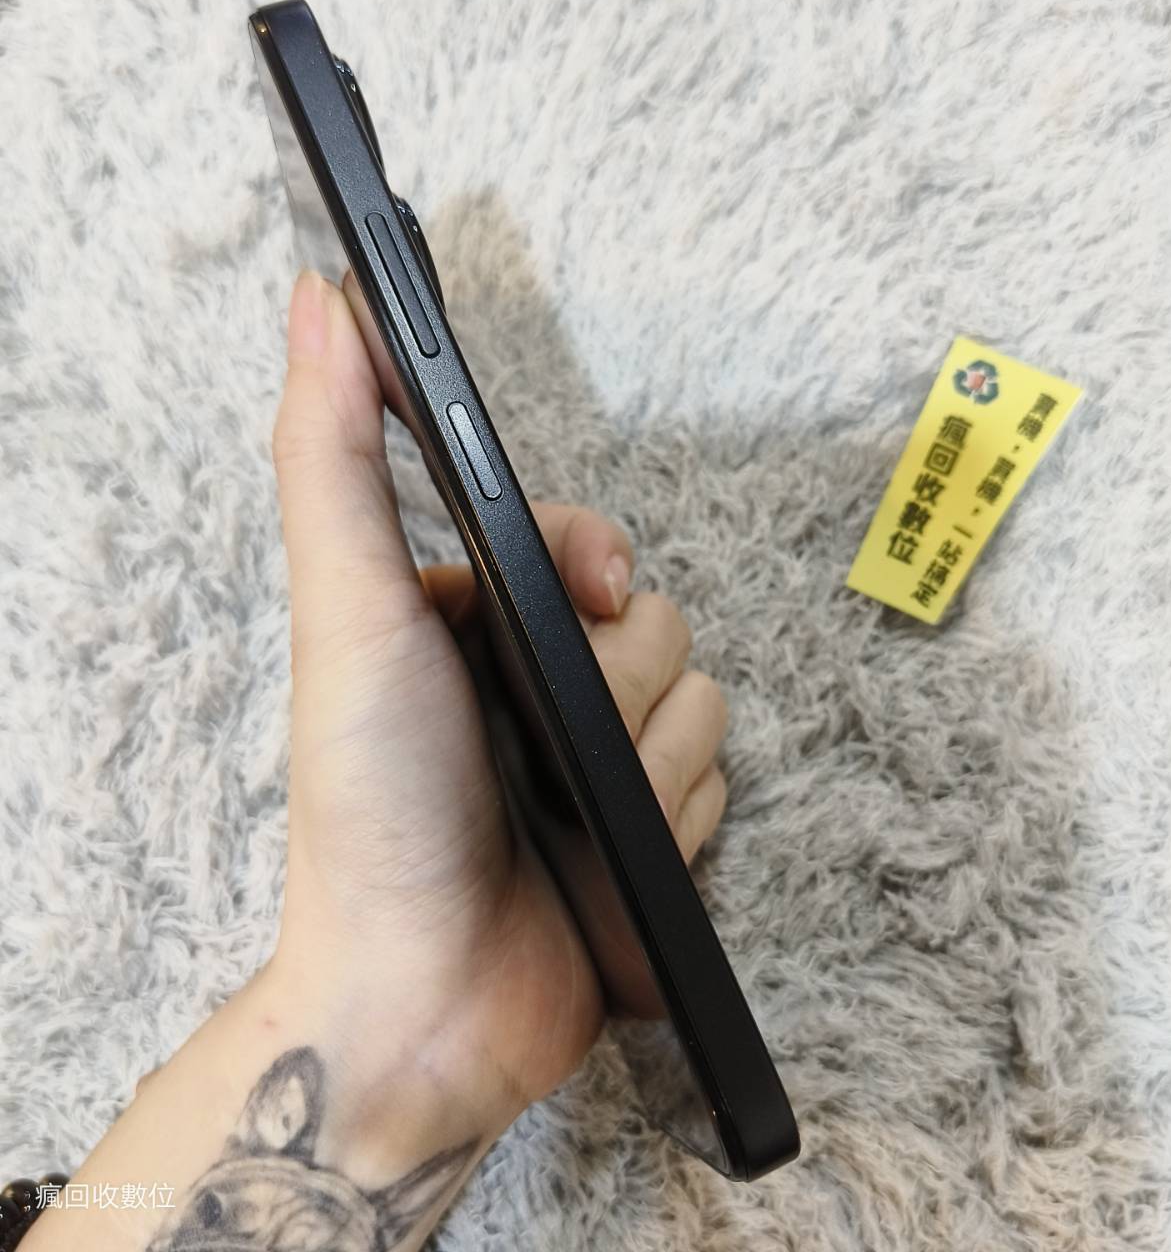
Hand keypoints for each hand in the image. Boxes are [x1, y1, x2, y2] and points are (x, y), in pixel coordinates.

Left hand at [267, 271, 728, 1135]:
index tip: (592, 594)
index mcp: (478, 623)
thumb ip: (333, 456)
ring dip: (646, 761)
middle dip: (614, 684)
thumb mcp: (350, 615)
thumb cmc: (372, 806)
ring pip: (703, 701)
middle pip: (660, 621)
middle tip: (546, 742)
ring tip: (573, 818)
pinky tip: (613, 858)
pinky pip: (722, 783)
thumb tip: (321, 299)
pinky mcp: (654, 831)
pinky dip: (675, 820)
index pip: (584, 543)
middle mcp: (545, 684)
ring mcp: (604, 761)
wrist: (426, 997)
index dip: (598, 559)